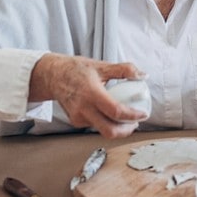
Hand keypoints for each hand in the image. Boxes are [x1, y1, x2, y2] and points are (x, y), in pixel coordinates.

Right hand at [31, 53, 147, 138]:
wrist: (53, 76)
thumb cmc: (76, 70)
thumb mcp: (101, 66)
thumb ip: (124, 69)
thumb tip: (143, 75)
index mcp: (91, 93)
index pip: (116, 111)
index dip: (133, 115)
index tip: (143, 114)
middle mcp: (83, 108)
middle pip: (109, 131)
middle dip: (126, 131)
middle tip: (135, 123)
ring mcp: (78, 117)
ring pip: (103, 130)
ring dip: (117, 127)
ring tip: (125, 118)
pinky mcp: (75, 121)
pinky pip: (95, 126)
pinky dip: (105, 123)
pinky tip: (108, 114)